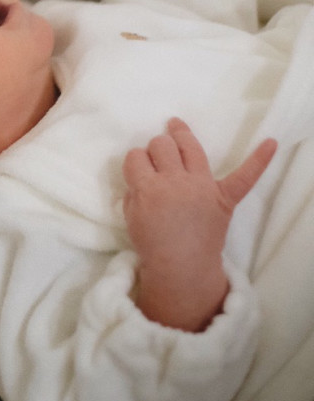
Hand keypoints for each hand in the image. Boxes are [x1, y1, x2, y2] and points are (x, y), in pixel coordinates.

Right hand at [123, 118, 275, 330]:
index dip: (135, 163)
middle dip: (155, 150)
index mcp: (148, 190)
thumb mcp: (131, 217)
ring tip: (176, 129)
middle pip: (161, 145)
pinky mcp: (224, 198)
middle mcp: (175, 183)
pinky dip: (258, 161)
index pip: (135, 157)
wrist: (182, 271)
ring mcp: (202, 188)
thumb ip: (135, 190)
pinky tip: (270, 144)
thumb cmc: (153, 244)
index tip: (139, 173)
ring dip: (180, 136)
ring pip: (189, 145)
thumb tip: (145, 171)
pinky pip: (245, 177)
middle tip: (157, 163)